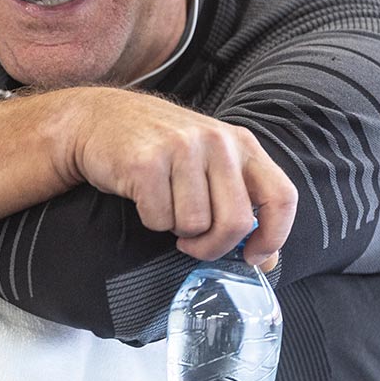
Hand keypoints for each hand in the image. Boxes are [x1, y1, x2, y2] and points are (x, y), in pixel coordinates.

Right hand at [60, 88, 295, 268]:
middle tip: (194, 245)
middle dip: (213, 247)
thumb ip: (239, 204)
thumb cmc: (158, 148)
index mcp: (241, 143)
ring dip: (177, 229)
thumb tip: (265, 261)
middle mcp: (217, 142)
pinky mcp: (146, 162)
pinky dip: (151, 219)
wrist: (99, 119)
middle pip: (235, 222)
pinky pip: (159, 218)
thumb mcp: (208, 164)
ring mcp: (181, 148)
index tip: (253, 256)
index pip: (280, 196)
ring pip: (195, 224)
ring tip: (165, 207)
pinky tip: (144, 198)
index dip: (274, 236)